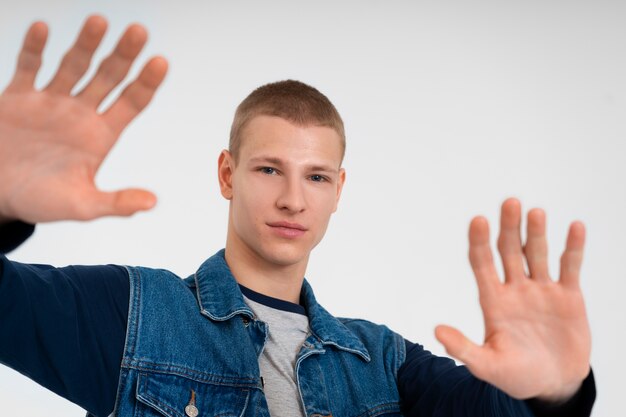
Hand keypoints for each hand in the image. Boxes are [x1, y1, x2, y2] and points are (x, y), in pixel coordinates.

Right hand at [0, 15, 167, 223]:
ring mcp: (51, 100)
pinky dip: (34, 49)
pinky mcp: (18, 96)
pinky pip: (28, 66)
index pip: (132, 102)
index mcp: (101, 134)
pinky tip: (43, 28)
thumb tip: (152, 203)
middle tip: (140, 30)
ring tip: (99, 21)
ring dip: (85, 43)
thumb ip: (115, 203)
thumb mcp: (81, 206)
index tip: (161, 61)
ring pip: (73, 65)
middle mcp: (81, 111)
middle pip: (108, 76)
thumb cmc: (43, 201)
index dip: (146, 83)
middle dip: (123, 54)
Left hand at [435, 198, 590, 401]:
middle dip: (509, 228)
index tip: (478, 220)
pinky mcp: (568, 296)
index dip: (479, 242)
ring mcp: (541, 290)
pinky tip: (575, 227)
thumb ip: (463, 348)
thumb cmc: (516, 375)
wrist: (553, 384)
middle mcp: (515, 288)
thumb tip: (437, 331)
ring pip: (537, 254)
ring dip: (536, 233)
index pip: (482, 263)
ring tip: (535, 212)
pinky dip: (573, 248)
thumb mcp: (487, 365)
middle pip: (509, 250)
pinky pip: (569, 267)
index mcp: (492, 300)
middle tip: (510, 202)